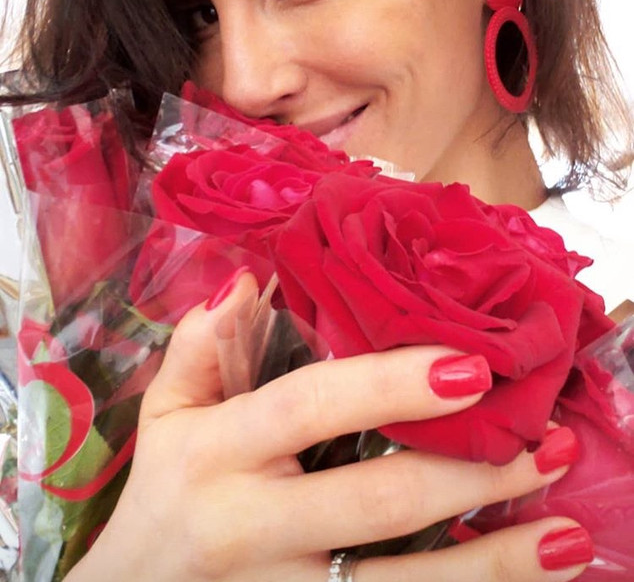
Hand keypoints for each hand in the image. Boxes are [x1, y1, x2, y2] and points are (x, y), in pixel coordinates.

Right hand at [67, 273, 591, 581]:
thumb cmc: (165, 492)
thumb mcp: (166, 414)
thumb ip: (201, 346)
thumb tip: (244, 281)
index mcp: (217, 452)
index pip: (309, 408)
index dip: (389, 386)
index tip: (470, 368)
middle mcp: (251, 526)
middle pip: (376, 504)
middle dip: (470, 476)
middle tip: (547, 444)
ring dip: (491, 563)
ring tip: (566, 536)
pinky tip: (519, 579)